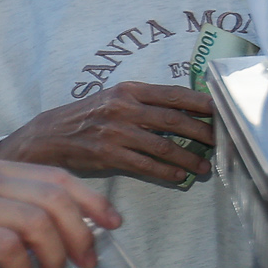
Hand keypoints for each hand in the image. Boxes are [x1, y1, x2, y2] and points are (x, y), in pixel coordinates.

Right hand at [0, 83, 213, 185]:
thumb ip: (145, 101)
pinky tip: (179, 177)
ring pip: (162, 145)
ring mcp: (114, 131)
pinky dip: (165, 172)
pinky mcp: (106, 154)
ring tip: (205, 166)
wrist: (46, 135)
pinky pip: (144, 165)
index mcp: (128, 90)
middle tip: (221, 142)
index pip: (173, 94)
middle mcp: (123, 108)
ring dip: (188, 158)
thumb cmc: (87, 116)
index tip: (221, 110)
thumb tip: (185, 109)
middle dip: (202, 132)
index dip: (200, 102)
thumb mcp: (114, 99)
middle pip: (173, 120)